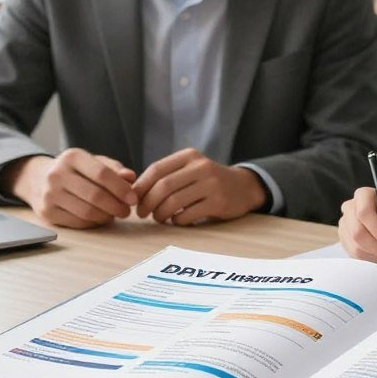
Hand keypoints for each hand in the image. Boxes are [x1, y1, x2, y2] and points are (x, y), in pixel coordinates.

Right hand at [2, 149, 136, 228]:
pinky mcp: (46, 212)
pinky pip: (77, 222)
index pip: (102, 174)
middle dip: (116, 206)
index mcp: (72, 157)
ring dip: (107, 216)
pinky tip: (100, 218)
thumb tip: (130, 177)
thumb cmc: (74, 170)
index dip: (121, 188)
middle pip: (95, 195)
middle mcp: (57, 174)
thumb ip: (113, 168)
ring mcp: (49, 195)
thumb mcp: (93, 162)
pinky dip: (93, 222)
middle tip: (127, 211)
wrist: (37, 178)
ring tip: (115, 214)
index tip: (133, 198)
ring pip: (87, 211)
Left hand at [133, 149, 266, 224]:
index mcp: (190, 156)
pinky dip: (177, 221)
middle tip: (142, 213)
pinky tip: (178, 221)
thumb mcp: (191, 169)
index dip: (141, 187)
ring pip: (173, 202)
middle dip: (147, 203)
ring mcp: (212, 184)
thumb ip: (168, 175)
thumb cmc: (208, 181)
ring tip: (159, 218)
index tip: (133, 200)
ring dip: (160, 214)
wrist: (243, 187)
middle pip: (163, 186)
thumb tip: (134, 192)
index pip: (157, 169)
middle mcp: (201, 167)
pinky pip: (187, 215)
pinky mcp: (218, 202)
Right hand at [338, 188, 376, 263]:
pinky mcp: (344, 238)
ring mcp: (345, 223)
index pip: (364, 212)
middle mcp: (350, 207)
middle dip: (375, 245)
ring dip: (373, 253)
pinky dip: (369, 257)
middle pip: (357, 231)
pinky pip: (353, 253)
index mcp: (364, 195)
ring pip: (355, 244)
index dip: (375, 228)